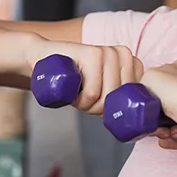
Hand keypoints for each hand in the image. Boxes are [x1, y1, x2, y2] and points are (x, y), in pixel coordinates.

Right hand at [23, 38, 142, 115]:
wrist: (41, 57)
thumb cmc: (72, 79)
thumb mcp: (101, 89)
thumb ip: (119, 98)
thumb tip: (135, 123)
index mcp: (131, 62)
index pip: (132, 100)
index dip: (111, 108)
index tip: (96, 98)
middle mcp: (123, 54)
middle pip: (117, 101)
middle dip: (97, 108)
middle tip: (82, 96)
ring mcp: (109, 52)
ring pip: (105, 99)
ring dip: (86, 105)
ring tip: (77, 91)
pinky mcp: (93, 53)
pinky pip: (93, 93)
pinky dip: (80, 100)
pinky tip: (72, 88)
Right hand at [139, 61, 176, 149]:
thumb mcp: (151, 77)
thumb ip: (143, 82)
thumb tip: (144, 92)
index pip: (158, 86)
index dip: (148, 100)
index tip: (143, 111)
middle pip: (164, 107)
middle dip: (155, 119)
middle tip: (154, 126)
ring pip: (172, 124)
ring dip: (163, 131)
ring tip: (164, 134)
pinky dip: (172, 141)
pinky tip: (165, 142)